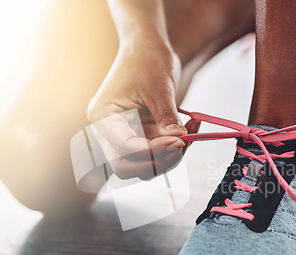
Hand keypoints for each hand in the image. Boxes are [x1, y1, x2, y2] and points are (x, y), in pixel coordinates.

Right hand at [87, 38, 199, 178]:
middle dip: (157, 162)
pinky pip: (155, 154)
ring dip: (169, 157)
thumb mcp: (159, 87)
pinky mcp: (140, 137)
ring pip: (143, 165)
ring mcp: (124, 136)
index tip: (179, 141)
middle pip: (126, 166)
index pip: (124, 148)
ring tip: (191, 132)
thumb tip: (178, 142)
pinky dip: (174, 148)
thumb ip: (166, 116)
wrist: (146, 47)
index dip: (152, 150)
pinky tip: (190, 129)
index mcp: (104, 116)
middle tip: (183, 145)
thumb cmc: (147, 60)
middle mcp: (108, 131)